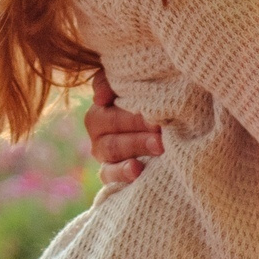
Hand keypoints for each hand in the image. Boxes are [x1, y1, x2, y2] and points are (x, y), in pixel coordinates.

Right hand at [84, 68, 162, 190]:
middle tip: (160, 127)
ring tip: (159, 146)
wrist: (157, 136)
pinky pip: (108, 174)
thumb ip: (112, 84)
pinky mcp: (107, 173)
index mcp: (101, 104)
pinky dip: (121, 172)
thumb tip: (99, 98)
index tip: (151, 107)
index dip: (127, 101)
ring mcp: (101, 151)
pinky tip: (137, 169)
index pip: (107, 98)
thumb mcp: (135, 88)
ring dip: (136, 146)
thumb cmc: (147, 105)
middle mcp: (97, 127)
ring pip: (112, 148)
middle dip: (138, 124)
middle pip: (112, 123)